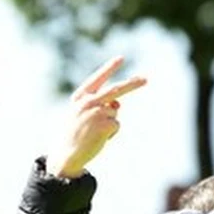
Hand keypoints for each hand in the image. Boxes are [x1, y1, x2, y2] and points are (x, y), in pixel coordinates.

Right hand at [48, 57, 146, 177]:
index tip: (121, 58)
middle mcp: (88, 101)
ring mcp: (97, 112)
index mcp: (80, 97)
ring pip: (115, 111)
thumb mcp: (82, 114)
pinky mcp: (105, 124)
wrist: (67, 155)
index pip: (97, 79)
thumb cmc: (74, 134)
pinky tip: (98, 138)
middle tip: (146, 79)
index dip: (109, 68)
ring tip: (94, 131)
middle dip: (132, 84)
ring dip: (110, 122)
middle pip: (115, 89)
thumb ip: (99, 104)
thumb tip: (118, 104)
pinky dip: (111, 133)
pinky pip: (117, 125)